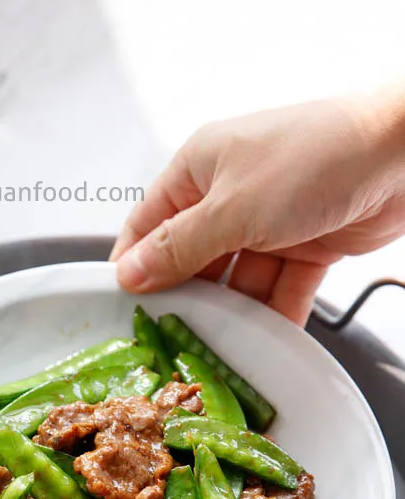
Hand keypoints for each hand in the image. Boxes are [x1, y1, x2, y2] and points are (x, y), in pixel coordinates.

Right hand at [111, 89, 404, 324]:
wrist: (402, 153)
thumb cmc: (316, 155)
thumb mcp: (232, 207)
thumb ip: (179, 246)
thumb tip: (131, 272)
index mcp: (200, 169)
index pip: (149, 223)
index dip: (134, 265)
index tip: (121, 306)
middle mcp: (230, 194)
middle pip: (194, 259)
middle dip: (189, 297)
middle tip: (173, 338)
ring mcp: (269, 221)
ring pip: (238, 280)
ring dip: (235, 312)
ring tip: (224, 345)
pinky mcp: (306, 244)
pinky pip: (280, 287)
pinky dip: (276, 313)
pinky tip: (269, 339)